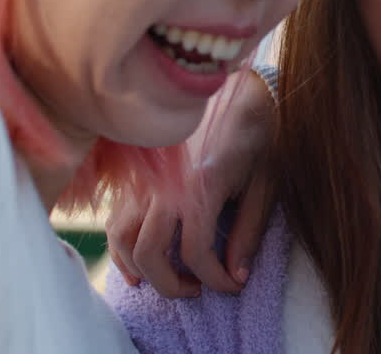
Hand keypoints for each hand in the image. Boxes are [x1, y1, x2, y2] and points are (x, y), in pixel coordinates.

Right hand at [106, 69, 275, 296]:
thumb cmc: (256, 135)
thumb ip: (248, 231)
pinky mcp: (135, 178)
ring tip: (176, 279)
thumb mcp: (265, 183)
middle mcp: (166, 186)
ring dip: (146, 271)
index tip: (233, 286)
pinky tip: (140, 265)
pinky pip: (115, 223)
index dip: (216, 280)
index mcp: (202, 186)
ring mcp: (145, 181)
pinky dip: (123, 250)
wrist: (236, 90)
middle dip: (174, 285)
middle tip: (200, 290)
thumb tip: (235, 274)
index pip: (198, 254)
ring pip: (125, 242)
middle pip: (151, 255)